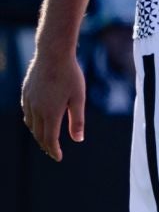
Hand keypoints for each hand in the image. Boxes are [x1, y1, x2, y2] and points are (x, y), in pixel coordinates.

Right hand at [20, 46, 84, 161]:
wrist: (52, 54)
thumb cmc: (70, 75)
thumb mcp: (78, 99)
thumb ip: (77, 120)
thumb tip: (78, 139)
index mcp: (50, 113)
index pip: (50, 138)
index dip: (54, 150)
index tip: (58, 157)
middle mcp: (36, 109)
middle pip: (38, 134)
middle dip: (46, 144)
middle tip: (53, 151)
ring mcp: (28, 100)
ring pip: (30, 124)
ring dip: (37, 134)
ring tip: (45, 138)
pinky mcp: (25, 92)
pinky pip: (26, 112)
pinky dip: (31, 121)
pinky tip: (37, 121)